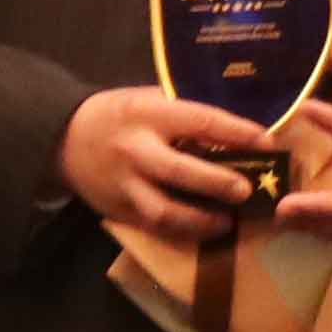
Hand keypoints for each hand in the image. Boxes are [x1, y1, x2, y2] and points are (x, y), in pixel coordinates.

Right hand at [57, 86, 282, 239]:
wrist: (63, 138)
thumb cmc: (119, 114)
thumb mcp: (148, 100)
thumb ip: (184, 112)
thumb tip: (241, 123)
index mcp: (147, 113)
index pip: (200, 121)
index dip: (237, 133)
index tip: (268, 143)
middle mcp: (135, 149)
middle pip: (180, 171)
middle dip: (218, 183)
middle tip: (248, 191)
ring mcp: (125, 184)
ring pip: (164, 210)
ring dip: (201, 220)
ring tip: (227, 222)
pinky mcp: (119, 209)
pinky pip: (155, 226)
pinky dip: (183, 231)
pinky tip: (205, 230)